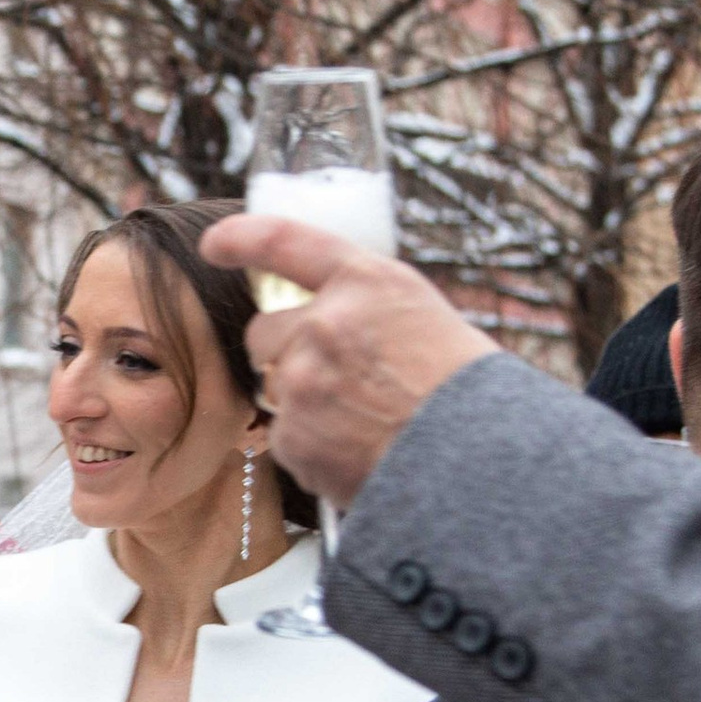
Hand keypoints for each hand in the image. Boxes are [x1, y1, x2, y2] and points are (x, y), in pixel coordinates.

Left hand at [198, 213, 493, 507]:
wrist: (485, 463)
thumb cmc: (468, 393)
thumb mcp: (425, 320)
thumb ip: (368, 312)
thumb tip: (323, 319)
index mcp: (367, 281)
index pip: (284, 241)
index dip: (241, 238)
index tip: (215, 243)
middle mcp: (326, 322)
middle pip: (263, 332)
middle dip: (285, 352)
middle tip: (336, 380)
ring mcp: (305, 380)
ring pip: (273, 387)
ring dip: (304, 402)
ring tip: (363, 422)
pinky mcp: (295, 435)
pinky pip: (286, 437)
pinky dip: (313, 448)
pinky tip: (358, 453)